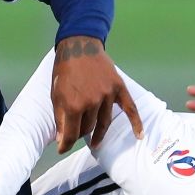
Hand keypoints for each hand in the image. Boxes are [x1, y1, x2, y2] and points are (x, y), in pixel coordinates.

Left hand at [50, 36, 141, 152]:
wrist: (79, 45)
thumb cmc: (64, 70)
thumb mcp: (55, 94)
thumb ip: (60, 118)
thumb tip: (62, 140)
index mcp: (74, 104)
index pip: (72, 134)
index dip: (65, 144)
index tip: (62, 149)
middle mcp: (92, 102)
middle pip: (88, 128)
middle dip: (80, 133)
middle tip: (76, 133)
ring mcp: (107, 95)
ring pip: (104, 122)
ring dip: (98, 132)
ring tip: (95, 141)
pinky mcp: (118, 88)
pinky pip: (130, 108)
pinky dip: (136, 122)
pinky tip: (139, 135)